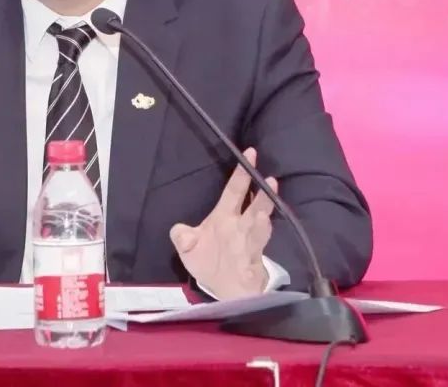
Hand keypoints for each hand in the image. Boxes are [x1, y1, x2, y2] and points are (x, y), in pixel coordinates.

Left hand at [170, 148, 276, 299]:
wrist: (223, 293)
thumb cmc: (210, 263)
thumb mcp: (188, 248)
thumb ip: (182, 236)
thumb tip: (177, 229)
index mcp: (224, 217)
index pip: (233, 191)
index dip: (241, 174)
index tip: (249, 153)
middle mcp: (239, 226)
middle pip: (253, 206)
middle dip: (262, 192)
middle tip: (269, 178)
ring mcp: (248, 243)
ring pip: (258, 227)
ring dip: (262, 218)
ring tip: (264, 210)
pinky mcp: (253, 261)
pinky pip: (257, 249)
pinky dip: (260, 240)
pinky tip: (262, 229)